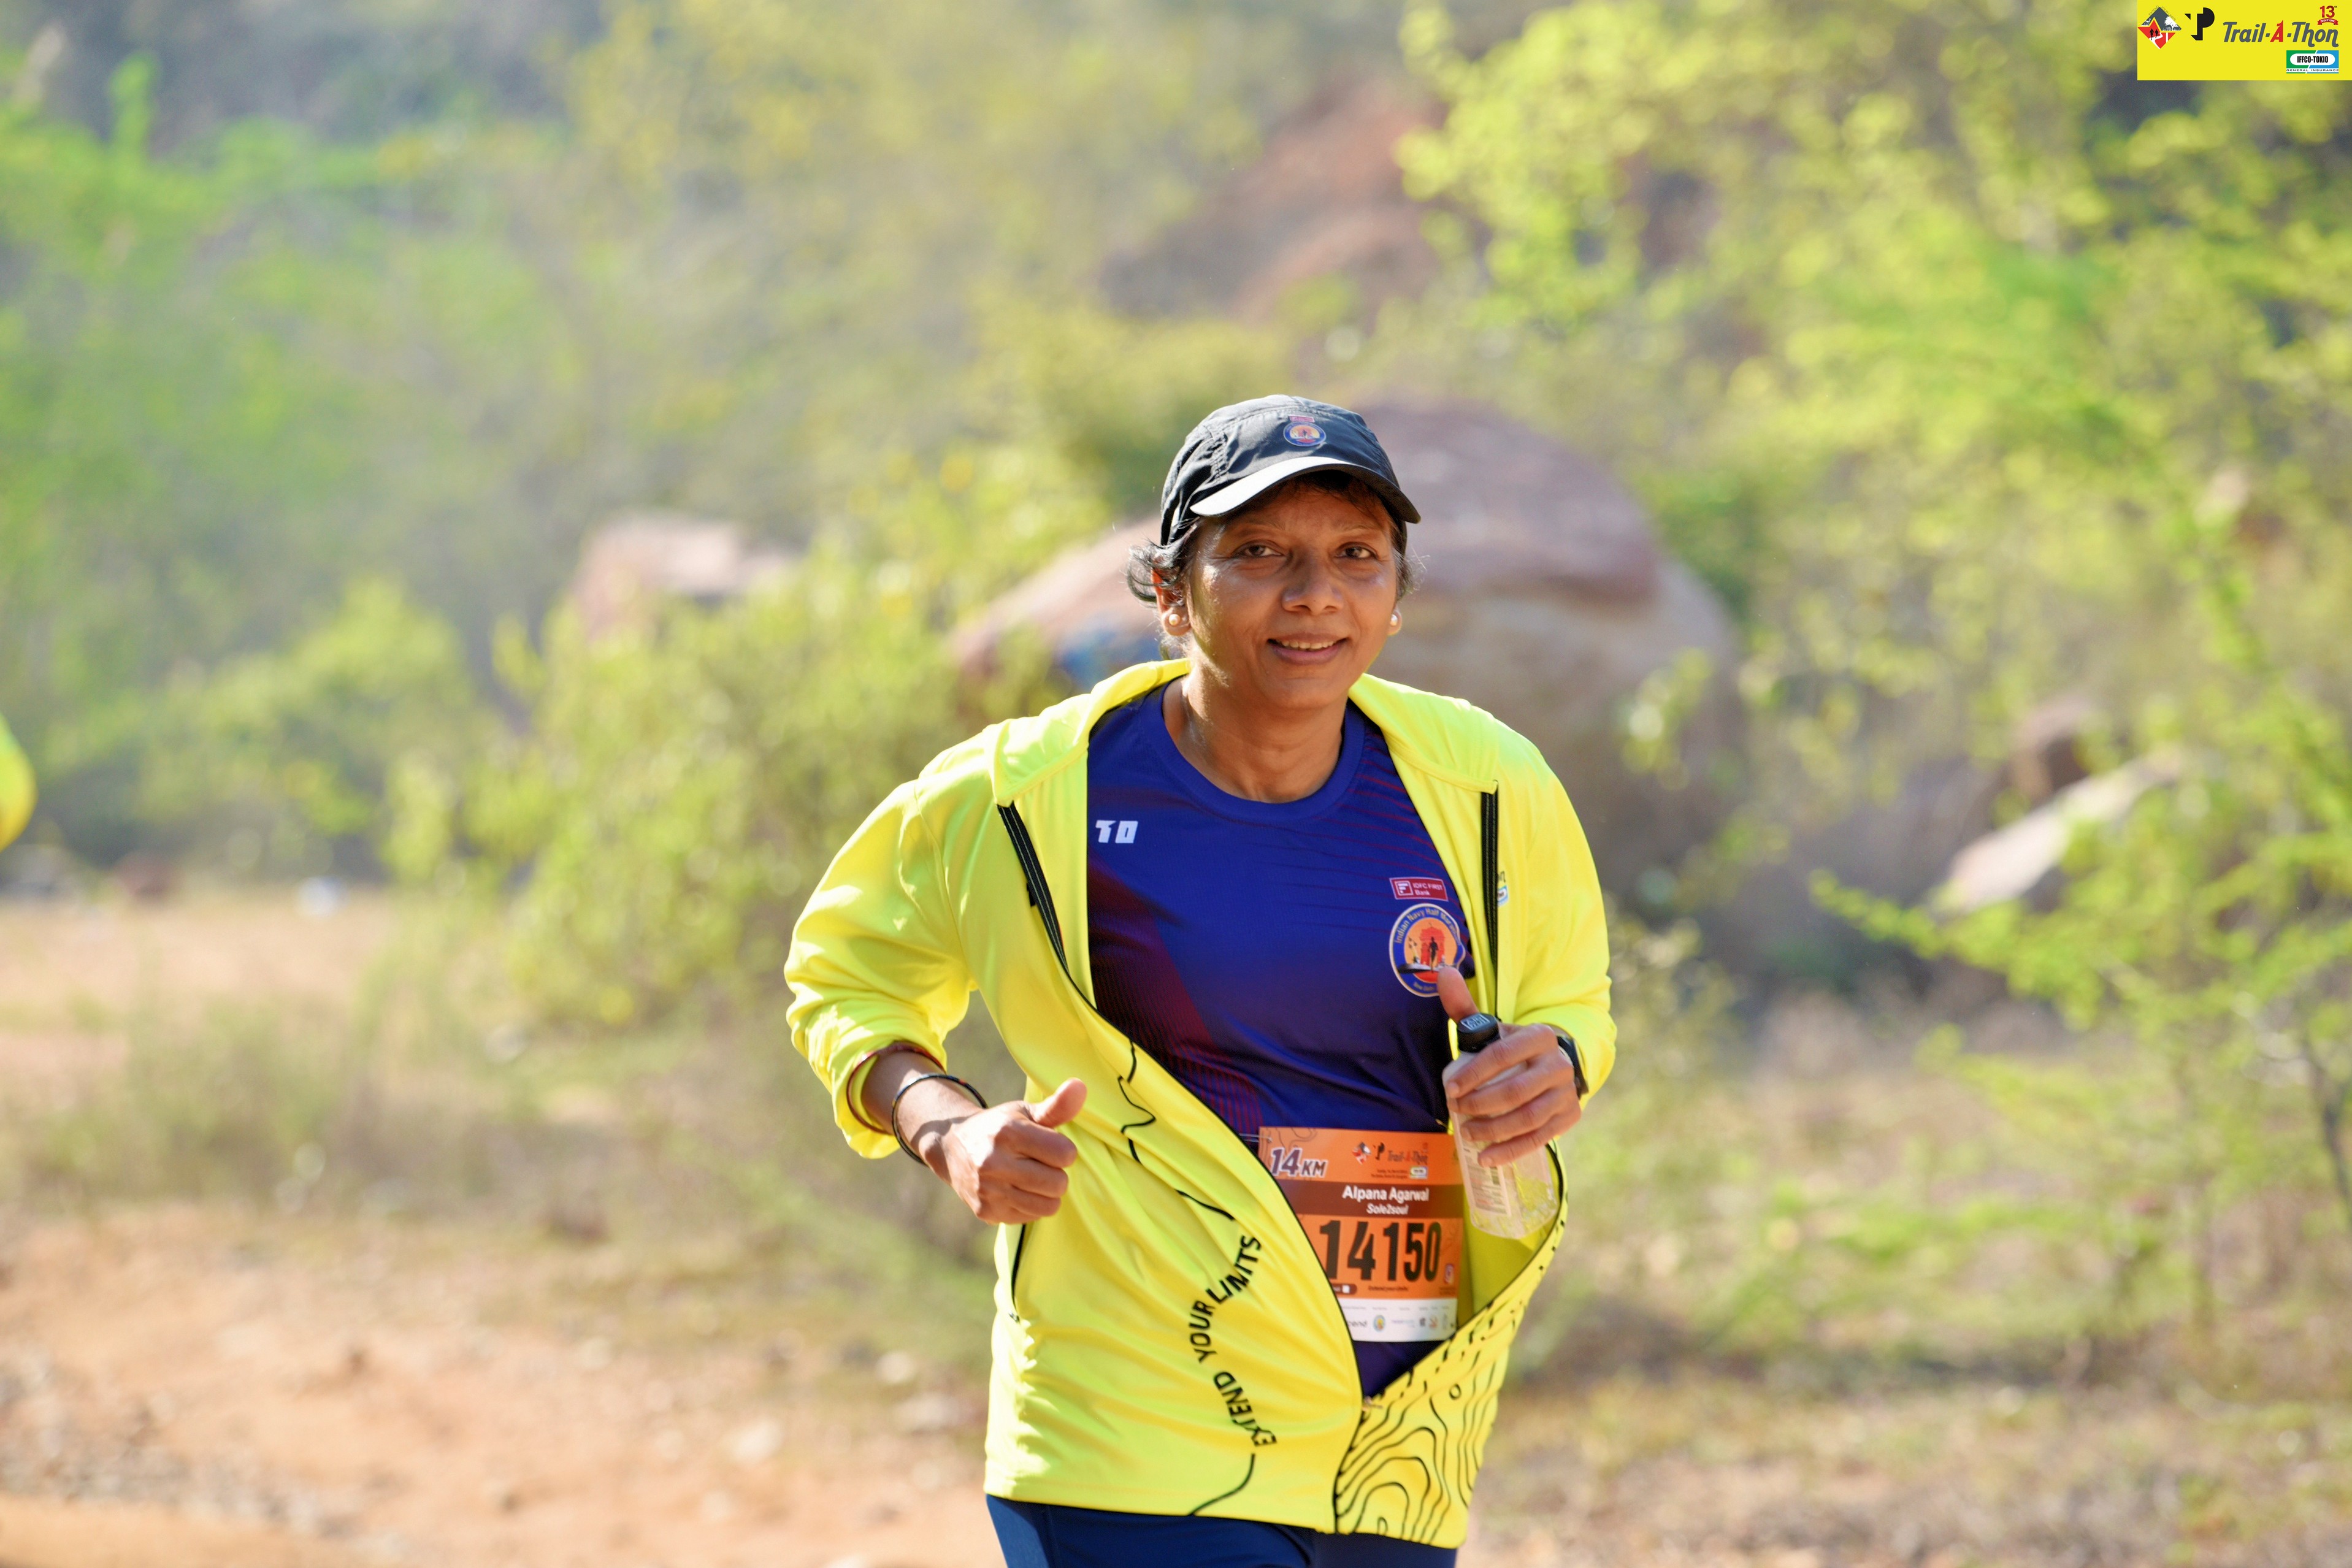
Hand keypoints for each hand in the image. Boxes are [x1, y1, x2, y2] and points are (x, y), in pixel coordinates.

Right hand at [895, 1065, 1085, 1223]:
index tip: (1050, 1145)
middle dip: (1056, 1173)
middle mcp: (994, 1163)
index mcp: (1009, 1133)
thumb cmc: (999, 1126)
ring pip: (1048, 1206)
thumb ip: (1057, 1105)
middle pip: (1058, 1183)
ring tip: (1032, 1177)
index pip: (1065, 1154)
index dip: (1064, 1150)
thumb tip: (1081, 1086)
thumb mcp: (1025, 1111)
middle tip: (1041, 1163)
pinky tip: (1017, 1189)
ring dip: (1047, 1192)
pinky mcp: (986, 1211)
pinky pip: (1031, 1217)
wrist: (952, 1147)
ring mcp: (988, 1191)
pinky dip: (1031, 1205)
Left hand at [1428, 966, 1582, 1166]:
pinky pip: (1539, 1138)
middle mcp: (1558, 1064)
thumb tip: (1442, 972)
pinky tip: (1488, 1157)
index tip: (1450, 1091)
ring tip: (1468, 1134)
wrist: (1557, 1063)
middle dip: (1481, 1105)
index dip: (1474, 1074)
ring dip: (1494, 1131)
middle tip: (1457, 1113)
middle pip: (1515, 1091)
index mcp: (1539, 1036)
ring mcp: (1567, 1093)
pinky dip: (1512, 1150)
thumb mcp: (1493, 1028)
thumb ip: (1466, 1008)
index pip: (1502, 1055)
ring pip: (1528, 1118)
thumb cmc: (1513, 1048)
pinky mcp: (1569, 1117)